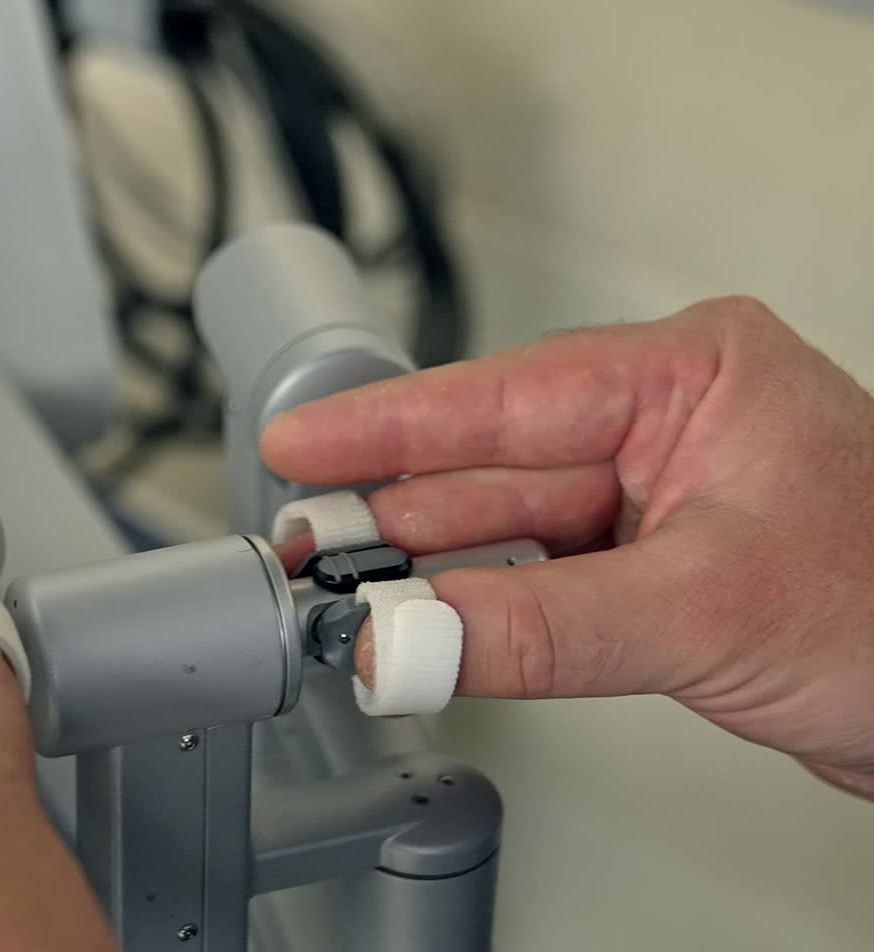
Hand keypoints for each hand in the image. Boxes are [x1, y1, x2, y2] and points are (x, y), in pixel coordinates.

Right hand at [262, 296, 873, 799]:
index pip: (503, 394)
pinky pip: (538, 570)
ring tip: (338, 584)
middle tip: (301, 541)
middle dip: (391, 507)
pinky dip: (478, 602)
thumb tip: (411, 636)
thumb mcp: (706, 608)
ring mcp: (655, 491)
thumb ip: (540, 626)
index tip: (301, 440)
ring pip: (506, 520)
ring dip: (426, 562)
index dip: (386, 422)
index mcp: (689, 372)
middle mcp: (663, 420)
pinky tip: (422, 614)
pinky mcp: (649, 558)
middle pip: (491, 460)